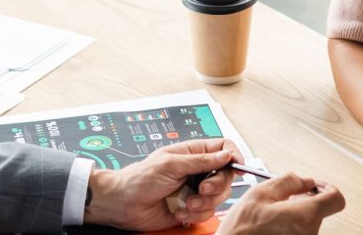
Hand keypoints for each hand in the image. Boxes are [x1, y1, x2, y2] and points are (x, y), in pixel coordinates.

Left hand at [84, 138, 241, 230]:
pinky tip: (180, 210)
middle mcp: (198, 170)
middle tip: (201, 188)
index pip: (224, 147)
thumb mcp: (171, 164)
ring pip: (220, 196)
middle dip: (216, 185)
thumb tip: (226, 154)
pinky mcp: (192, 208)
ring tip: (185, 202)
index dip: (234, 155)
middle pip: (227, 175)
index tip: (237, 167)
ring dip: (204, 202)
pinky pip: (208, 212)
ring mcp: (196, 190)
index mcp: (193, 153)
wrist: (124, 204)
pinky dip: (195, 214)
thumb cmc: (140, 178)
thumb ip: (201, 160)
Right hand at [217, 172, 344, 234]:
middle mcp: (310, 233)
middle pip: (320, 210)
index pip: (337, 199)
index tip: (314, 186)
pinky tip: (273, 227)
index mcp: (305, 216)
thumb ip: (289, 181)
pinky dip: (291, 228)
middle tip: (284, 200)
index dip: (326, 188)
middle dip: (305, 201)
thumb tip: (305, 180)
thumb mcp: (260, 194)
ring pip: (309, 222)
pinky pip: (301, 233)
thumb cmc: (241, 230)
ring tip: (272, 216)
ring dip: (296, 215)